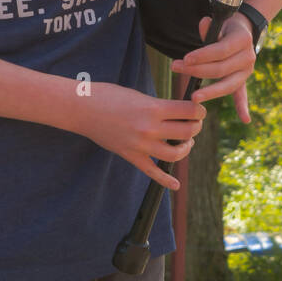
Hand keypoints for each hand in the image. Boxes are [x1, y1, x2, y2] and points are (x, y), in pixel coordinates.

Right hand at [81, 82, 206, 189]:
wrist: (82, 108)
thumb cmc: (109, 95)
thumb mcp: (139, 96)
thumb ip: (159, 106)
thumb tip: (180, 111)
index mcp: (153, 108)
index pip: (189, 112)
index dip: (199, 110)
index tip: (198, 109)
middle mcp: (149, 128)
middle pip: (187, 132)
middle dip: (195, 127)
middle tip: (193, 123)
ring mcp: (141, 145)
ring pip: (176, 154)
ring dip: (186, 147)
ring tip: (185, 141)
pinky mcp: (131, 156)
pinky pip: (152, 172)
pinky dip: (166, 180)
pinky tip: (176, 184)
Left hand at [171, 14, 254, 123]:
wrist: (243, 32)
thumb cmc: (225, 27)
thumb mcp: (219, 22)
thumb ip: (210, 27)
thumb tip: (204, 24)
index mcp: (243, 40)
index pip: (221, 51)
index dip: (203, 56)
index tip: (185, 59)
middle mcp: (248, 57)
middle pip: (221, 69)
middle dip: (197, 70)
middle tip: (176, 67)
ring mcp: (246, 71)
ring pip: (228, 84)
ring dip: (210, 92)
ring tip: (193, 97)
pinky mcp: (243, 80)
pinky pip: (242, 94)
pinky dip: (242, 107)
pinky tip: (244, 119)